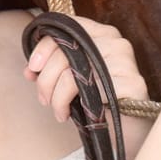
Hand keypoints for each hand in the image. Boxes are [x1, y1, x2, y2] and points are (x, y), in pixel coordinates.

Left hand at [23, 15, 148, 122]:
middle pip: (65, 50)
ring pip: (71, 71)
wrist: (127, 133)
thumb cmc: (98, 103)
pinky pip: (84, 88)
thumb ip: (52, 68)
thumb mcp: (71, 80)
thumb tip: (29, 69)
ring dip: (55, 95)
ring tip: (57, 110)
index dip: (44, 46)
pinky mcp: (131, 83)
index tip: (32, 68)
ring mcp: (126, 61)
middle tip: (43, 98)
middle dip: (45, 78)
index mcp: (103, 34)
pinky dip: (65, 103)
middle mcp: (116, 42)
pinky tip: (65, 114)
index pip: (67, 26)